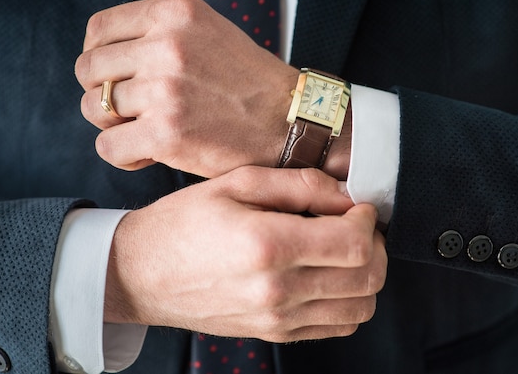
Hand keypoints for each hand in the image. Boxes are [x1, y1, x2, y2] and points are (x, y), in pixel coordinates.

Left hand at [76, 0, 298, 177]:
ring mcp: (165, 90)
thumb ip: (160, 34)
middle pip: (88, 69)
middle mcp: (166, 46)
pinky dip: (122, 155)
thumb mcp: (209, 33)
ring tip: (145, 131)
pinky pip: (108, 146)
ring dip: (114, 125)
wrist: (291, 122)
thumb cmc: (252, 84)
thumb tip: (108, 54)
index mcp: (175, 14)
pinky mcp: (166, 133)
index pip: (99, 29)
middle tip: (130, 109)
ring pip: (94, 108)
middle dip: (102, 93)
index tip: (113, 75)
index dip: (98, 55)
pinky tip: (148, 154)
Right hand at [105, 166, 386, 341]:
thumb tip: (346, 196)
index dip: (368, 220)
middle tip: (358, 225)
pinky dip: (349, 302)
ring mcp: (278, 319)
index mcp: (269, 246)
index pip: (355, 244)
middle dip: (376, 246)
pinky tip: (329, 277)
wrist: (141, 274)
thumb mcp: (236, 183)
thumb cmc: (183, 223)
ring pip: (361, 307)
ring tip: (345, 251)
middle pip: (368, 278)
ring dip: (367, 275)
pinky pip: (338, 327)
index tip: (357, 206)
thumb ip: (299, 185)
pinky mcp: (275, 333)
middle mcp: (278, 290)